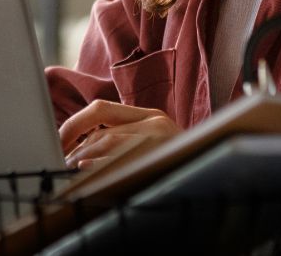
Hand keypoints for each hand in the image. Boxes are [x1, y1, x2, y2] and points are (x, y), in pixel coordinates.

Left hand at [59, 100, 179, 169]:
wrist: (221, 171)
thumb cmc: (181, 161)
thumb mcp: (153, 144)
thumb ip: (123, 137)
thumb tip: (80, 151)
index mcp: (149, 115)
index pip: (100, 109)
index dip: (74, 124)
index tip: (59, 141)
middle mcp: (155, 121)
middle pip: (101, 123)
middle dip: (73, 140)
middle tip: (59, 158)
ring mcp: (162, 138)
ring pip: (109, 139)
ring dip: (82, 155)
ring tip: (68, 166)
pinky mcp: (165, 154)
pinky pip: (125, 156)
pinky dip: (100, 162)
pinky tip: (86, 169)